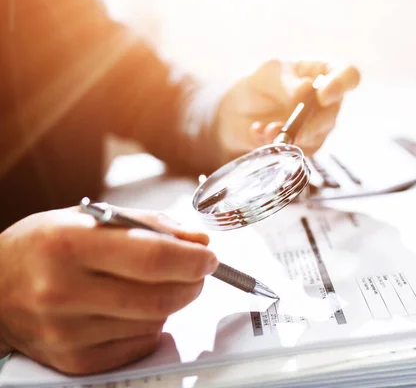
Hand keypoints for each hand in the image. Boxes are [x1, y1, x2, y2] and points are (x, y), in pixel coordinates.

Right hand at [0, 207, 216, 374]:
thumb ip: (150, 225)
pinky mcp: (74, 361)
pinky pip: (139, 345)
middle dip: (193, 282)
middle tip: (197, 271)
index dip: (193, 259)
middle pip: (161, 296)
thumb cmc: (44, 246)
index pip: (153, 257)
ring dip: (172, 302)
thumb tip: (198, 243)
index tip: (209, 257)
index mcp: (69, 244)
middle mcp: (64, 292)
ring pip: (155, 321)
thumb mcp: (90, 217)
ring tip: (157, 284)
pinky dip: (151, 325)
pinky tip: (134, 308)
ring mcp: (68, 332)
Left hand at [214, 60, 359, 163]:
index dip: (340, 85)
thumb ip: (286, 80)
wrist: (238, 112)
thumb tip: (306, 88)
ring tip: (266, 129)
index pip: (349, 76)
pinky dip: (276, 143)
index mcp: (324, 72)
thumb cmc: (259, 84)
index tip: (322, 95)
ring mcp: (319, 126)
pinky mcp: (306, 147)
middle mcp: (328, 101)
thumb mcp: (267, 73)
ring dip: (290, 134)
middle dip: (308, 121)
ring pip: (315, 135)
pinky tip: (258, 134)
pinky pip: (298, 150)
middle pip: (333, 113)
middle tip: (285, 123)